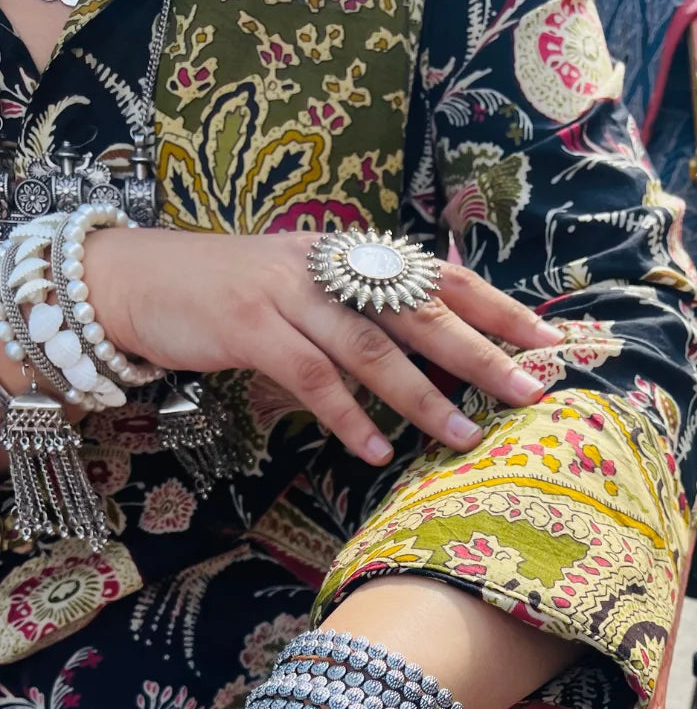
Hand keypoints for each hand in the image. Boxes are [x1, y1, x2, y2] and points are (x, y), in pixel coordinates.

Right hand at [84, 229, 559, 463]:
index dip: (497, 306)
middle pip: (421, 310)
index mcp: (353, 257)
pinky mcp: (249, 325)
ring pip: (371, 347)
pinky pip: (310, 376)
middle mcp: (331, 267)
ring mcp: (290, 294)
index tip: (548, 340)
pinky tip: (375, 451)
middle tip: (530, 390)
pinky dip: (346, 417)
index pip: (441, 277)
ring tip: (464, 437)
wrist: (137, 280)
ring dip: (423, 397)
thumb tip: (431, 359)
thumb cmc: (232, 298)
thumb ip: (363, 318)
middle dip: (482, 352)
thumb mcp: (308, 296)